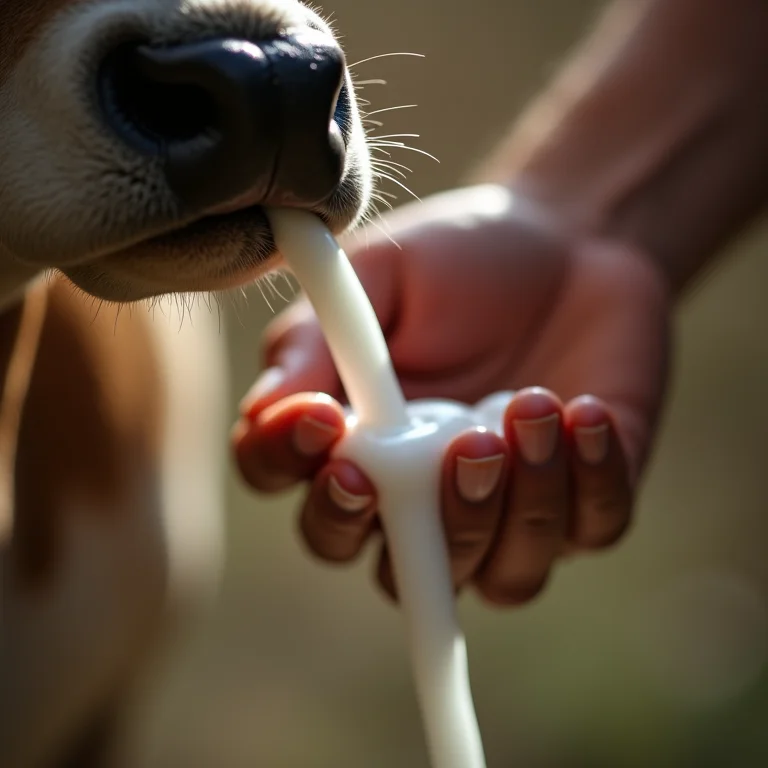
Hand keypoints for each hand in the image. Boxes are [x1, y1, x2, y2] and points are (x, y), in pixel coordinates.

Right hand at [232, 184, 670, 605]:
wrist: (571, 238)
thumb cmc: (461, 257)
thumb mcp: (381, 277)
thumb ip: (321, 338)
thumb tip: (267, 410)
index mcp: (358, 441)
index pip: (296, 492)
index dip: (292, 471)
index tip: (324, 418)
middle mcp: (424, 494)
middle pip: (398, 572)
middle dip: (422, 526)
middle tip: (454, 446)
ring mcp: (509, 508)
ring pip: (499, 574)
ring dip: (515, 504)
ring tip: (529, 404)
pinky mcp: (589, 501)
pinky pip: (589, 530)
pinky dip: (590, 483)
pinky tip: (584, 411)